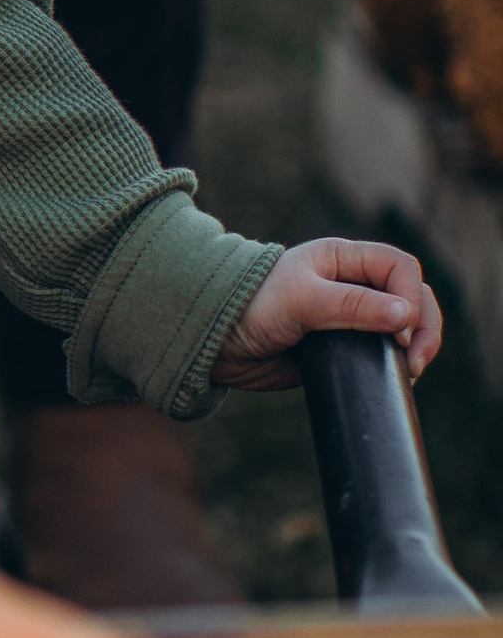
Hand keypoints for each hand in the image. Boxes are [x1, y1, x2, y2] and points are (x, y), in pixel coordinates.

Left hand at [212, 238, 442, 392]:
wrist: (214, 343)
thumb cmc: (250, 307)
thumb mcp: (301, 300)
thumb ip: (352, 306)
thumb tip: (404, 316)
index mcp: (343, 259)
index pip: (400, 268)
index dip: (409, 297)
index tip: (399, 332)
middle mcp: (352, 285)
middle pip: (412, 297)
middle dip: (423, 326)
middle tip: (415, 361)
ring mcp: (350, 318)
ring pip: (403, 326)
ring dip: (416, 346)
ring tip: (409, 372)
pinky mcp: (343, 348)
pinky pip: (382, 353)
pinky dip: (397, 364)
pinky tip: (397, 378)